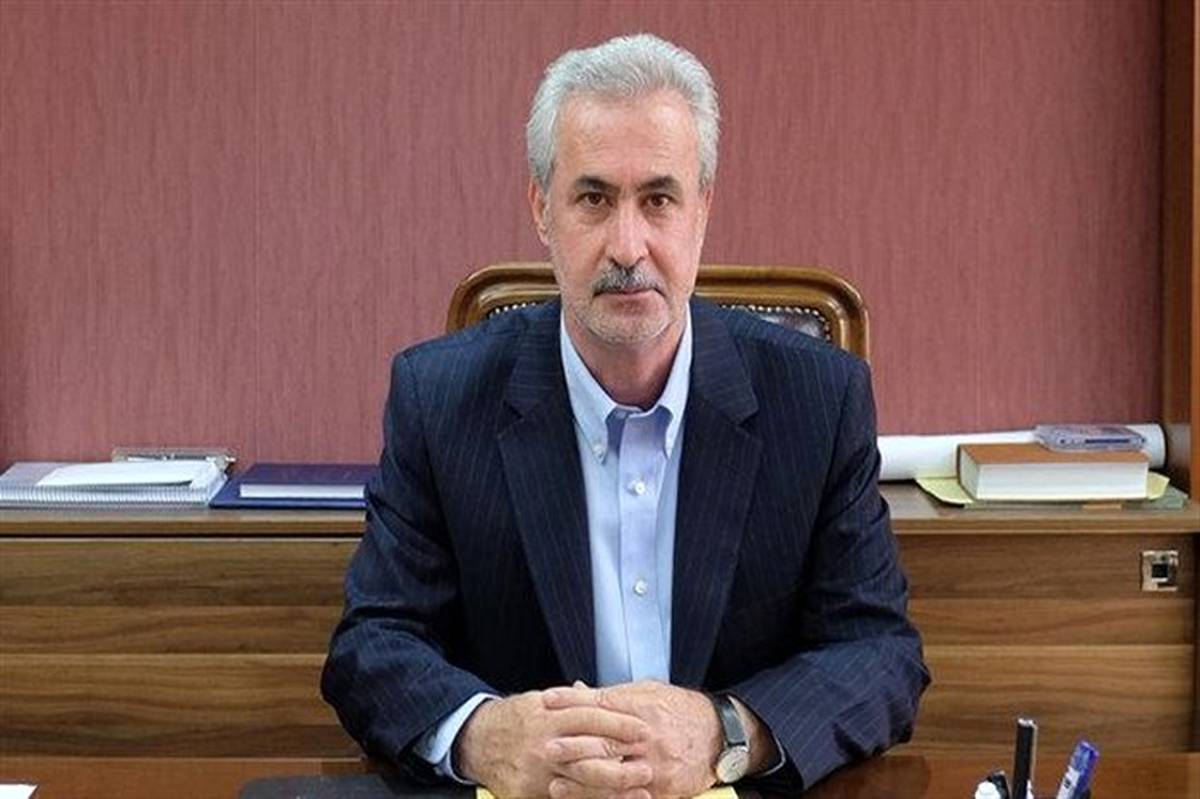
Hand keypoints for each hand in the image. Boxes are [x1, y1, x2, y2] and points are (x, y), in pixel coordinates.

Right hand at [455, 689, 652, 798]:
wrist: (477, 740)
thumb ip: (575, 703)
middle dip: (623, 762)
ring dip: (614, 789)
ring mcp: (536, 771)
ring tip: (640, 791)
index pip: (593, 717)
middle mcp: (544, 743)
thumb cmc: (516, 719)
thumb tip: (613, 702)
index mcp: (549, 715)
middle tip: (648, 766)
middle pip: (591, 753)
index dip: (621, 724)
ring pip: (582, 783)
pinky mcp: (528, 793)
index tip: (644, 730)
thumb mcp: (543, 702)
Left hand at [542, 681, 721, 798]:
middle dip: (572, 745)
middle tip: (544, 748)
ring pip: (613, 774)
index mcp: (642, 706)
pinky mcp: (662, 787)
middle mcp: (646, 734)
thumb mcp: (648, 692)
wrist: (720, 735)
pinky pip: (631, 797)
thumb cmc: (680, 709)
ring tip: (555, 784)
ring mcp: (654, 763)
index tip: (547, 701)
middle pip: (604, 741)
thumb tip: (577, 689)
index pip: (600, 702)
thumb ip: (612, 695)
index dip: (571, 702)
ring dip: (582, 781)